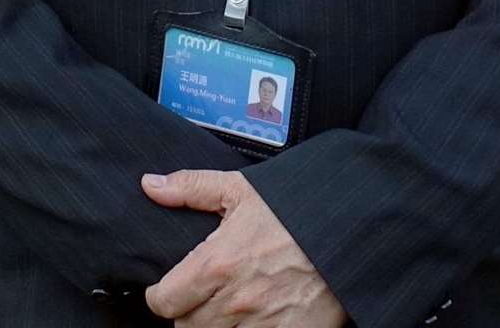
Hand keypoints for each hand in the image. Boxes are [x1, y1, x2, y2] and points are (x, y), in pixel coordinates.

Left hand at [139, 170, 345, 326]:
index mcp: (216, 264)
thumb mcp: (240, 189)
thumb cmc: (294, 210)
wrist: (349, 231)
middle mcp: (236, 302)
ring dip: (213, 327)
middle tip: (198, 298)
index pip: (164, 301)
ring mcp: (264, 325)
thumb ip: (191, 188)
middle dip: (187, 313)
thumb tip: (150, 185)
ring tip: (223, 310)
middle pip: (186, 327)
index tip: (166, 290)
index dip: (160, 296)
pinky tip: (250, 322)